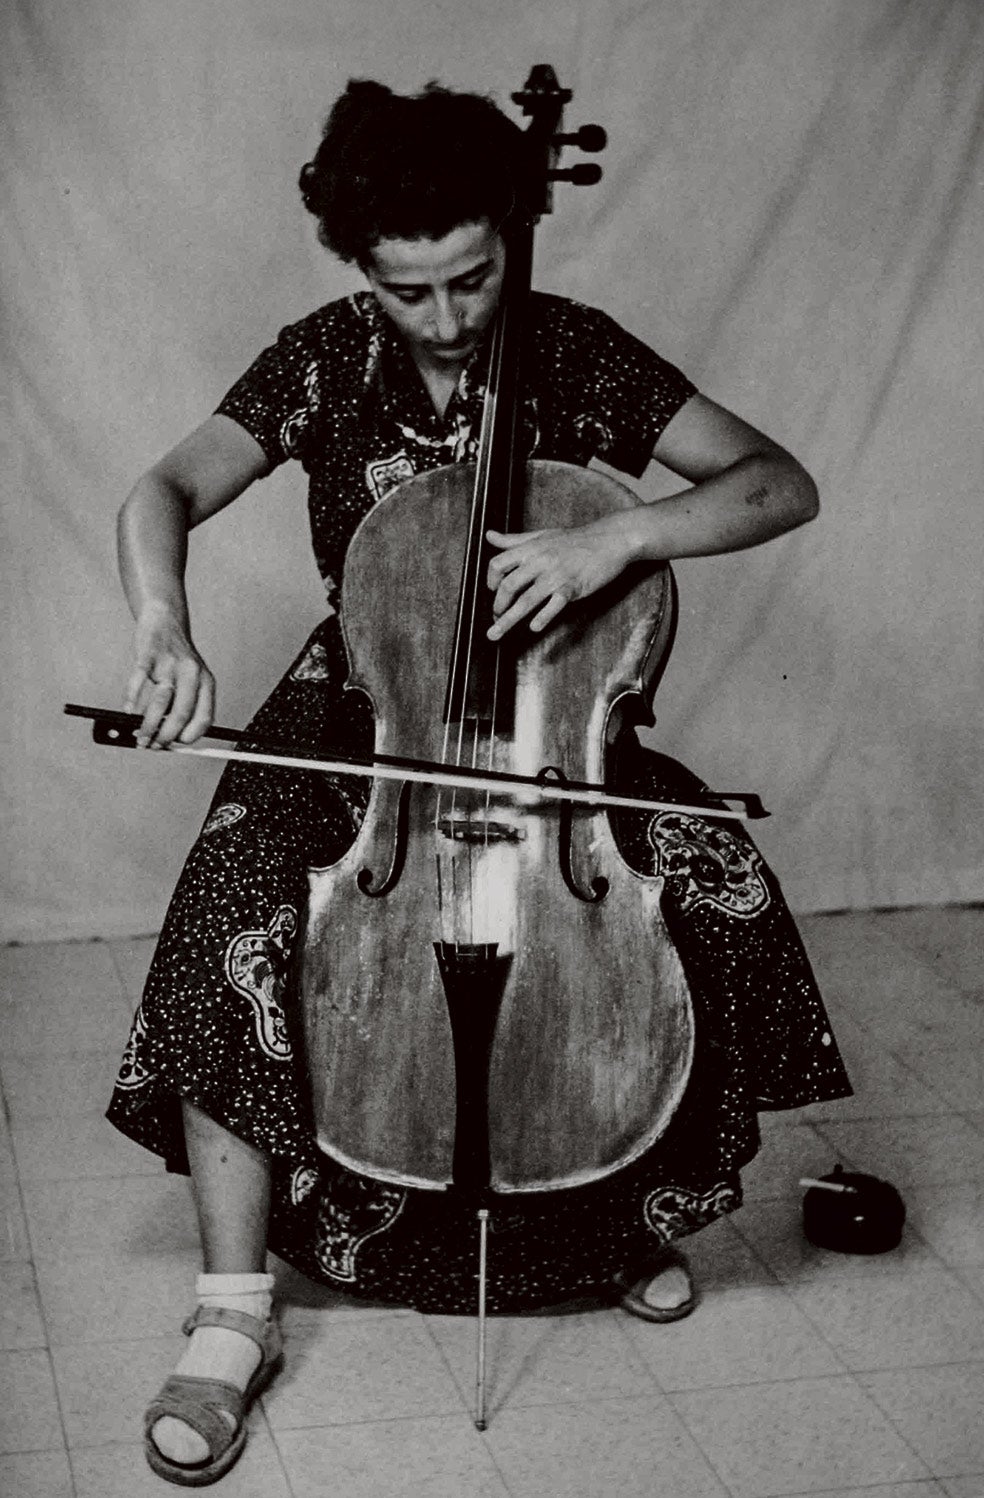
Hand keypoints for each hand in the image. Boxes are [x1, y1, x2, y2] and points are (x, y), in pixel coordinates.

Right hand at [124, 602, 214, 746]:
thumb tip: (170, 736)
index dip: (190, 735)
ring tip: (140, 735)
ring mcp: (170, 664)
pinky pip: (139, 680)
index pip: (204, 717)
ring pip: (160, 702)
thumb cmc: (177, 657)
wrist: (165, 621)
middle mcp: (192, 673)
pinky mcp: (149, 655)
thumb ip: (184, 704)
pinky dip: (131, 699)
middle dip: (165, 736)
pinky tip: (127, 711)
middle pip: (182, 714)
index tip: (176, 745)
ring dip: (147, 724)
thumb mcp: (192, 679)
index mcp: (206, 682)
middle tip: (154, 745)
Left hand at [485, 512, 639, 640]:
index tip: (492, 591)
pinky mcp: (573, 586)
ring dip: (508, 620)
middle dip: (498, 606)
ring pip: (526, 600)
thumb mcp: (541, 535)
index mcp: (531, 548)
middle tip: (495, 617)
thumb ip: (514, 540)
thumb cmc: (575, 539)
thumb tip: (489, 535)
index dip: (490, 580)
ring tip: (496, 633)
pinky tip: (534, 627)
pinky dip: (542, 617)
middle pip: (509, 586)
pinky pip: (554, 604)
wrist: (609, 538)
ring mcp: (556, 575)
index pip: (498, 564)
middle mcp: (540, 561)